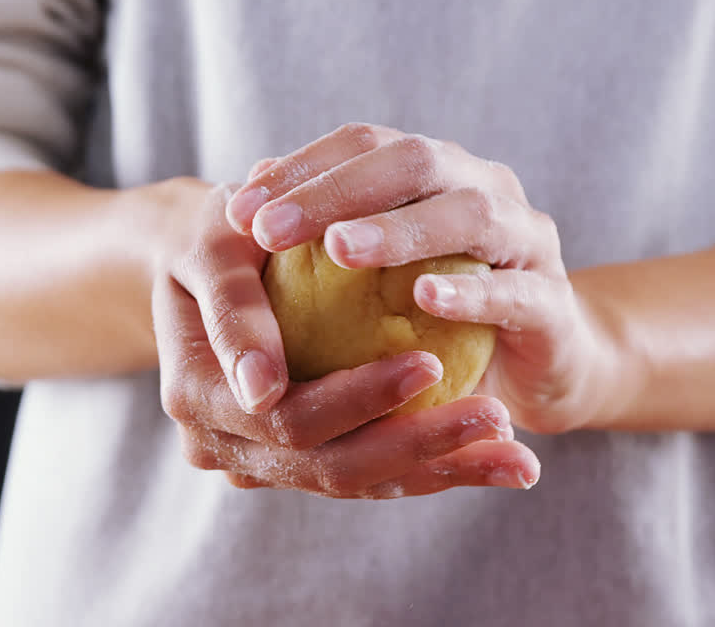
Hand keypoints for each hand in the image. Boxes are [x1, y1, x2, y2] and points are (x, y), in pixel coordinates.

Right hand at [153, 184, 540, 496]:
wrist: (207, 266)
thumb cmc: (218, 234)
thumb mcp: (217, 248)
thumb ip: (234, 310)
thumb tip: (264, 390)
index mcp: (196, 399)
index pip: (287, 417)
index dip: (360, 400)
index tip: (433, 365)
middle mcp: (223, 447)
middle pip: (331, 465)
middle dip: (421, 445)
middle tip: (498, 416)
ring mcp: (263, 462)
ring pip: (362, 480)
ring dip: (445, 468)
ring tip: (519, 458)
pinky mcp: (303, 460)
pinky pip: (376, 473)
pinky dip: (438, 468)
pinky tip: (500, 462)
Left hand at [224, 124, 634, 433]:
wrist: (543, 365)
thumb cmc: (442, 318)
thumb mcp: (381, 274)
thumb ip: (326, 233)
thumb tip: (241, 200)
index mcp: (439, 171)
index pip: (365, 145)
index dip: (301, 168)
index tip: (237, 209)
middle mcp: (486, 187)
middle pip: (413, 160)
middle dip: (335, 190)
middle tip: (269, 229)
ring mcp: (527, 239)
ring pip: (468, 214)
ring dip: (399, 230)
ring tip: (338, 251)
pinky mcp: (554, 302)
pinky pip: (514, 291)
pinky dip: (470, 292)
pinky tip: (424, 299)